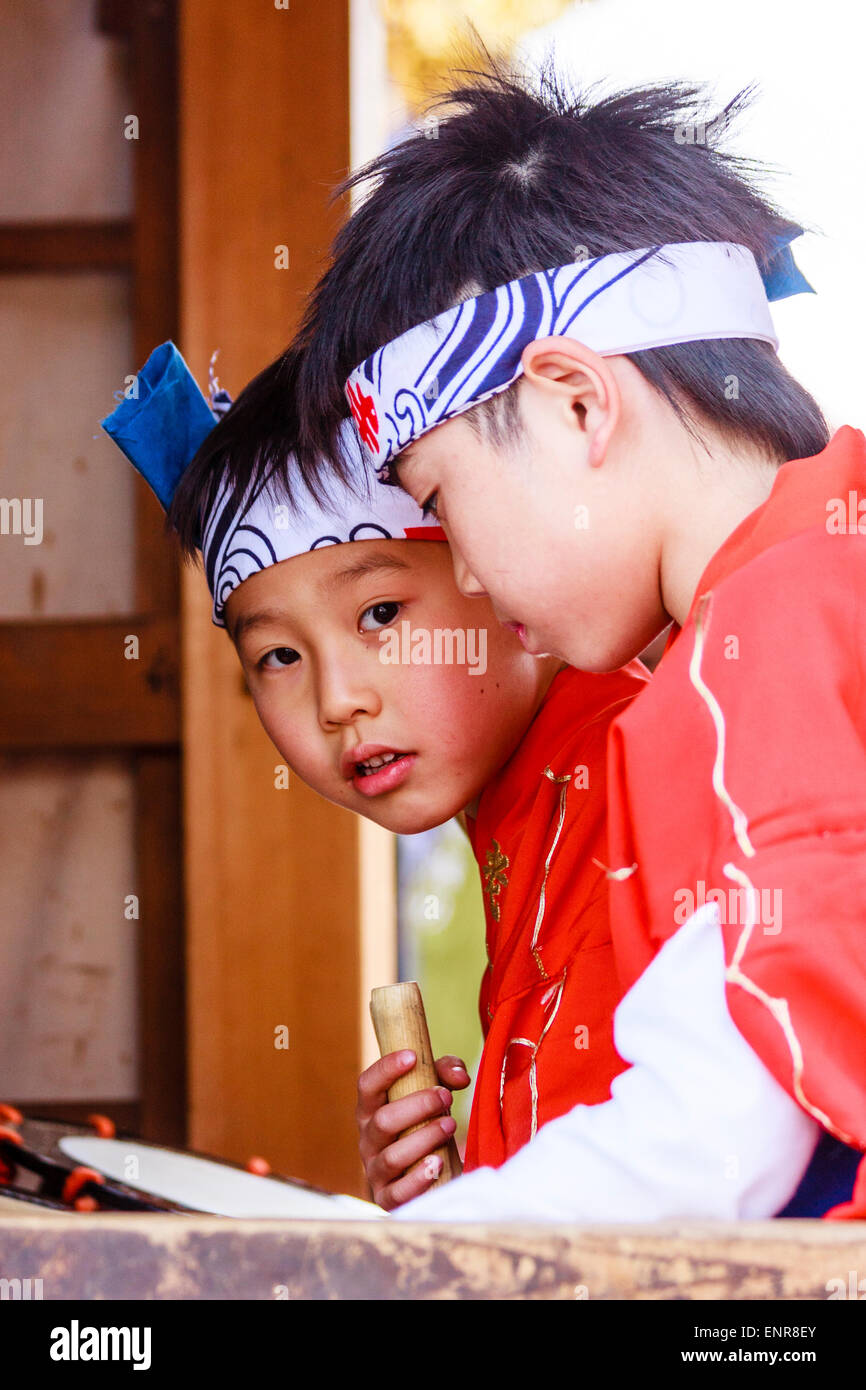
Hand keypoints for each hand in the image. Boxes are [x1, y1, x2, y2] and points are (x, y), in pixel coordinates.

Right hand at [357, 1051, 469, 1210]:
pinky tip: (438, 1163)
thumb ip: (446, 1073)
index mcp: (372, 1109)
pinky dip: (418, 1178)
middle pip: (383, 1120)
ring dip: (424, 1137)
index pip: (367, 1085)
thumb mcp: (434, 1093)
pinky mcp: (388, 1198)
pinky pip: (398, 1192)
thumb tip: (460, 1075)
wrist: (428, 1174)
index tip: (412, 1057)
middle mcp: (368, 1139)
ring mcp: (376, 1170)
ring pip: (393, 1156)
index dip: (386, 1069)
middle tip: (445, 1097)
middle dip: (417, 1105)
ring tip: (450, 1125)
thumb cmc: (425, 1124)